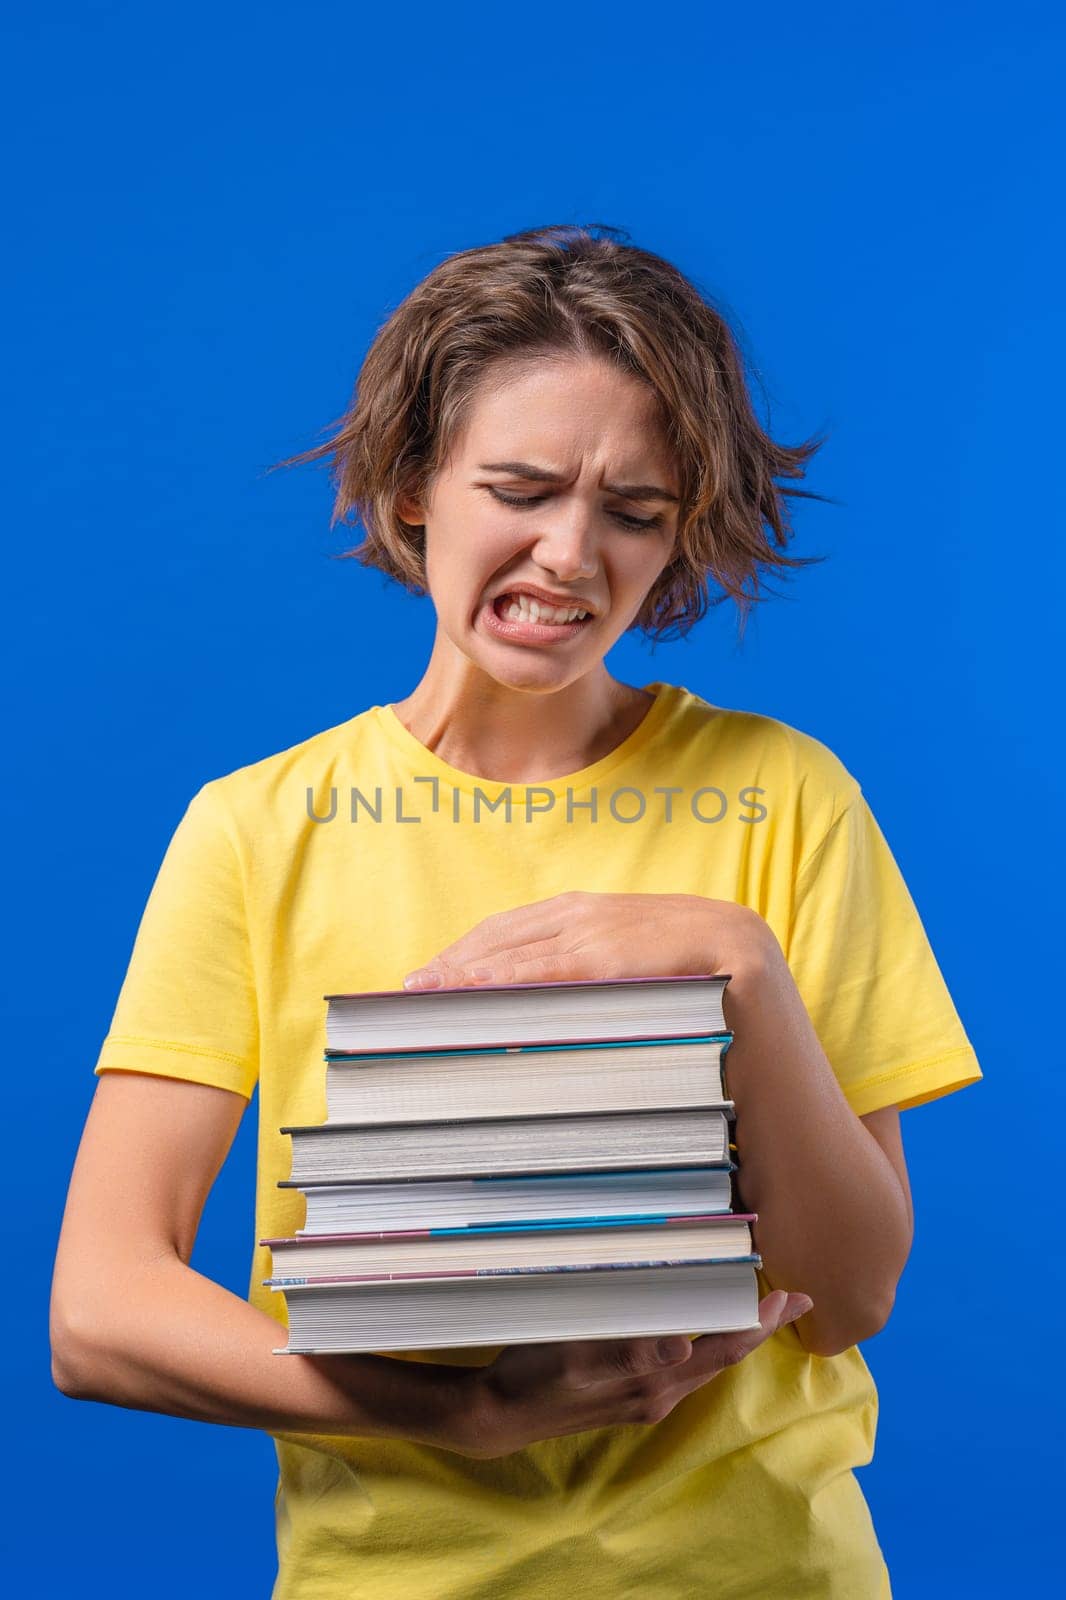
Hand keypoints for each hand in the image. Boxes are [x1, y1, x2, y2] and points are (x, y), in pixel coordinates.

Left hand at [402, 890, 773, 988]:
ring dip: (461, 971)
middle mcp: (593, 911)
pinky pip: (543, 970)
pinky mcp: (615, 953)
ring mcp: (604, 928)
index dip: (464, 952)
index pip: (512, 931)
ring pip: (515, 951)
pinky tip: (462, 991)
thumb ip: (590, 989)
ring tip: (418, 994)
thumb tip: (531, 1022)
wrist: (761, 980)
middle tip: (407, 992)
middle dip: (451, 962)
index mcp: (596, 913)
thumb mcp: (635, 985)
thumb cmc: (700, 995)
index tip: (425, 978)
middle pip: (502, 936)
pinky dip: (496, 978)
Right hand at [445, 1290, 812, 1458]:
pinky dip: (705, 1342)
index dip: (758, 1324)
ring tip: (755, 1307)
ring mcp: (646, 1398)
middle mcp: (659, 1394)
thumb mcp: (577, 1358)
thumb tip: (683, 1343)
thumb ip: (630, 1353)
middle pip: (723, 1357)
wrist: (500, 1414)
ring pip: (706, 1362)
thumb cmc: (535, 1376)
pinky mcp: (630, 1396)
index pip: (722, 1349)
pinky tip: (700, 1326)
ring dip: (734, 1334)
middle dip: (757, 1328)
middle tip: (791, 1297)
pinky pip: (684, 1367)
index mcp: (654, 1382)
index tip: (792, 1297)